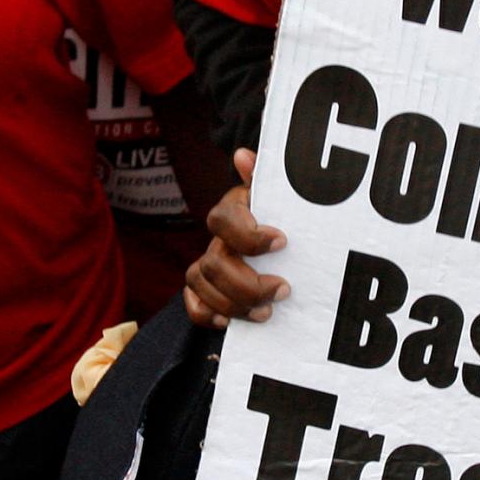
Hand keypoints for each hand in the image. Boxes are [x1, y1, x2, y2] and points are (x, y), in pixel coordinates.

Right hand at [182, 149, 289, 327]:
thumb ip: (268, 178)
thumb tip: (243, 156)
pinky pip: (193, 305)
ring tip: (267, 312)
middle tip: (283, 289)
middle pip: (213, 262)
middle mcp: (217, 238)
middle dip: (248, 283)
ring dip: (233, 304)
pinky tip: (231, 323)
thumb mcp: (284, 198)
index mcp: (234, 211)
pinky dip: (207, 315)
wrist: (287, 249)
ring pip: (200, 283)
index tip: (282, 243)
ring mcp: (208, 264)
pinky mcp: (206, 291)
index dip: (248, 234)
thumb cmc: (286, 219)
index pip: (222, 219)